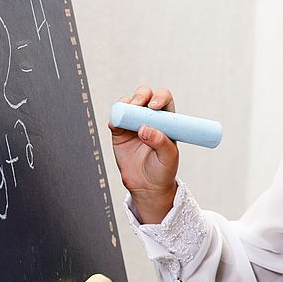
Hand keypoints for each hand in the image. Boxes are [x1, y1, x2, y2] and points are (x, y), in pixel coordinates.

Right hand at [108, 86, 178, 223]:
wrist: (147, 186)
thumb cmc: (163, 170)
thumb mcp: (168, 158)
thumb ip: (160, 142)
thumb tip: (145, 129)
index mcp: (166, 120)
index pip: (164, 99)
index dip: (159, 97)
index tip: (154, 106)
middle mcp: (150, 118)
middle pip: (144, 95)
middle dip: (140, 96)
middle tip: (137, 107)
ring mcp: (133, 123)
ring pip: (128, 103)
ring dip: (126, 104)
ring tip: (127, 117)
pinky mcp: (119, 132)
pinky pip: (114, 118)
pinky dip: (113, 118)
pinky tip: (115, 125)